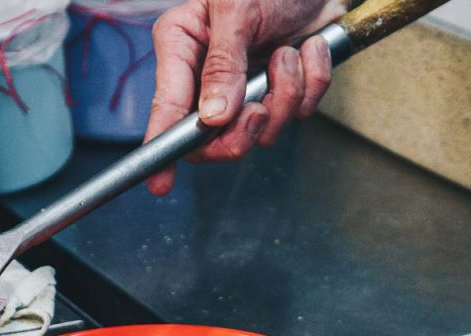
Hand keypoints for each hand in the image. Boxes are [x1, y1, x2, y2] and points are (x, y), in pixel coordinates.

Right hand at [144, 0, 344, 194]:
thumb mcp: (238, 9)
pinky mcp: (280, 91)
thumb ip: (224, 64)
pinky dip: (311, 82)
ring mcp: (245, 89)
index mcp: (182, 47)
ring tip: (289, 53)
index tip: (160, 182)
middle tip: (260, 107)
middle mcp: (207, 75)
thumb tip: (212, 117)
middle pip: (212, 139)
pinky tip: (308, 48)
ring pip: (260, 131)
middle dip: (244, 129)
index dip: (163, 149)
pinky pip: (298, 113)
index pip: (166, 108)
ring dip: (285, 95)